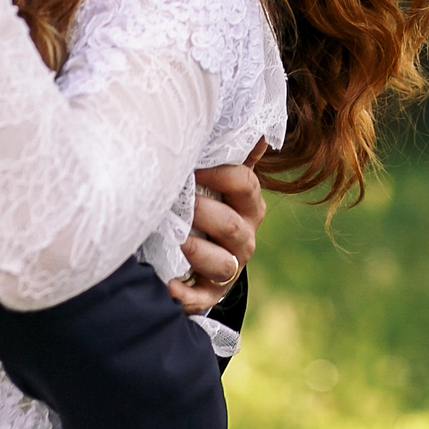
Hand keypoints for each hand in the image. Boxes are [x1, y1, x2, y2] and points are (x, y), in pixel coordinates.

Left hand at [166, 142, 267, 314]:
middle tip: (179, 203)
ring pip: (224, 263)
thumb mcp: (221, 180)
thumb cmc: (207, 204)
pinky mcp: (212, 293)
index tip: (191, 167)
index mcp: (249, 205)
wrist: (200, 254)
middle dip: (204, 212)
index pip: (246, 184)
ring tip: (176, 240)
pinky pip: (204, 298)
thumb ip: (234, 156)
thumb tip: (259, 129)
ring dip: (198, 250)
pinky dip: (186, 295)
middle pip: (233, 224)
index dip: (220, 174)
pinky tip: (169, 286)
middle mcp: (245, 237)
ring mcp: (231, 266)